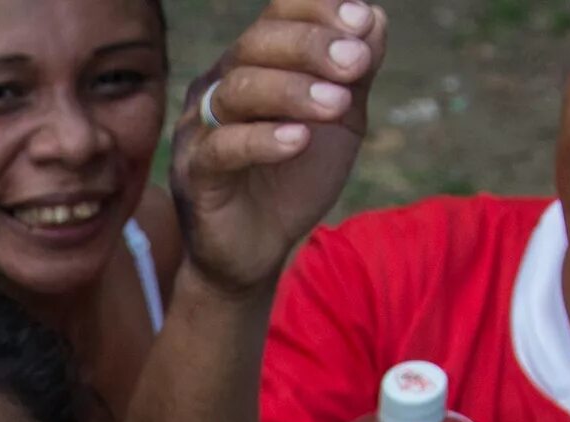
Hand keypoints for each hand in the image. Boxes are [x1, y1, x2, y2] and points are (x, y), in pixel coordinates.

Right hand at [172, 1, 386, 295]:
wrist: (260, 249)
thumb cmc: (294, 178)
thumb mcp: (341, 119)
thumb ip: (356, 72)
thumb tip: (375, 20)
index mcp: (253, 65)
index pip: (277, 13)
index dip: (318, 9)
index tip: (363, 22)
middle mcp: (219, 87)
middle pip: (256, 44)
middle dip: (312, 47)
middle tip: (357, 64)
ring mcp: (200, 130)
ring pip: (238, 90)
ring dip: (293, 91)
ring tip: (337, 105)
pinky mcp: (194, 176)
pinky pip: (221, 148)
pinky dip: (262, 140)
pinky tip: (299, 141)